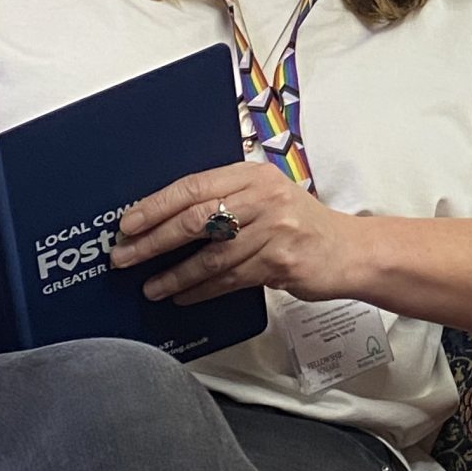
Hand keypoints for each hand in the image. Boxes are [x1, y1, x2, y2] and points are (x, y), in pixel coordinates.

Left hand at [110, 162, 360, 306]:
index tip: (127, 223)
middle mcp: (263, 197)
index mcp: (253, 174)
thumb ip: (226, 200)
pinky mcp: (280, 261)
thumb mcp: (265, 198)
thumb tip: (165, 219)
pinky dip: (200, 290)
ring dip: (174, 274)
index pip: (194, 186)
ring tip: (150, 286)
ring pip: (211, 255)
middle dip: (154, 240)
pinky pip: (229, 278)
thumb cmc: (299, 225)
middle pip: (196, 218)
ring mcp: (274, 229)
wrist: (347, 250)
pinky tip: (182, 296)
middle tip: (124, 256)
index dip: (156, 205)